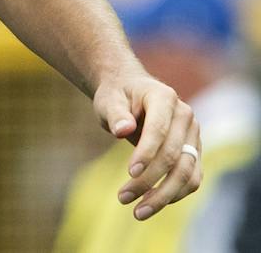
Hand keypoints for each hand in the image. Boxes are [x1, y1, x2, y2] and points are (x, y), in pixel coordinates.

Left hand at [93, 70, 201, 220]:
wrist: (131, 91)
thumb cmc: (117, 96)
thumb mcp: (109, 100)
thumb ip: (115, 114)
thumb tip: (122, 130)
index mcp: (164, 97)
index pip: (159, 130)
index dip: (146, 153)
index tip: (129, 173)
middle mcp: (185, 116)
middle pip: (173, 155)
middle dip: (149, 181)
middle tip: (123, 198)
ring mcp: (193, 135)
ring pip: (187, 172)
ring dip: (164, 195)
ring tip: (138, 212)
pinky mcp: (194, 152)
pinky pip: (192, 178)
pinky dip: (175, 194)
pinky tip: (151, 204)